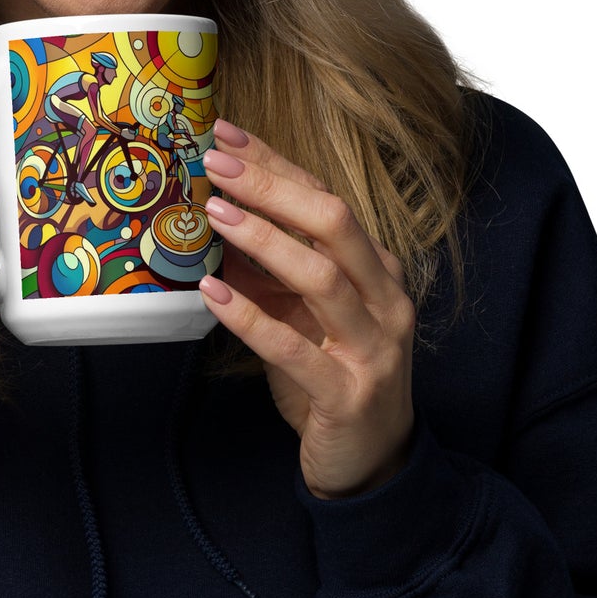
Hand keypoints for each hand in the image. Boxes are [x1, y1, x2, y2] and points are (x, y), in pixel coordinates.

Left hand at [196, 121, 415, 498]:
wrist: (373, 461)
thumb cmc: (332, 372)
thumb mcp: (300, 311)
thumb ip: (267, 266)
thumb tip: (213, 214)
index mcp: (376, 269)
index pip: (325, 199)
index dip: (275, 164)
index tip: (225, 136)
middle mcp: (385, 299)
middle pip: (333, 224)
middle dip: (272, 187)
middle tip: (215, 163)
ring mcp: (372, 347)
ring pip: (321, 277)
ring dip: (264, 239)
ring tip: (213, 213)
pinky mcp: (347, 395)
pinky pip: (294, 350)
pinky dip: (251, 319)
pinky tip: (212, 296)